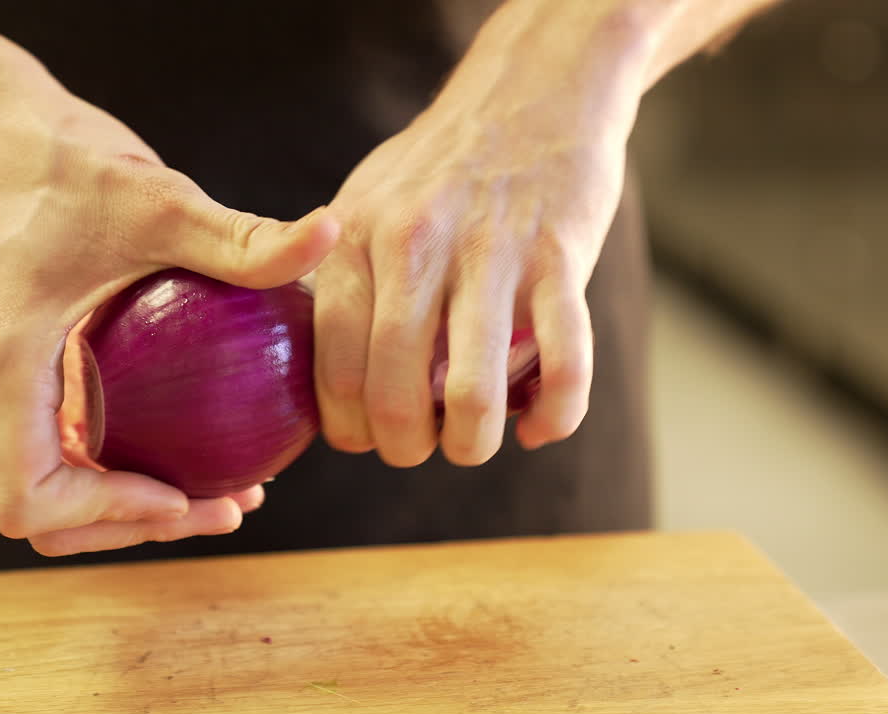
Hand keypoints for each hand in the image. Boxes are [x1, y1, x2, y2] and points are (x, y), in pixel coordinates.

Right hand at [0, 58, 337, 554]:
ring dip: (137, 507)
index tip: (183, 495)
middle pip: (49, 513)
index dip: (106, 515)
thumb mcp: (160, 198)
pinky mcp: (22, 380)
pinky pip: (69, 451)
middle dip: (138, 526)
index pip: (30, 496)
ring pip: (58, 490)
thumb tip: (332, 236)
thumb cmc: (68, 164)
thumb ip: (241, 236)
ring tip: (233, 497)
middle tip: (233, 509)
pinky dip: (126, 469)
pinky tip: (206, 449)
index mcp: (3, 364)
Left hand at [310, 6, 640, 467]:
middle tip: (425, 446)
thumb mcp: (366, 202)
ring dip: (472, 444)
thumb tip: (324, 372)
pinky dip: (554, 416)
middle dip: (408, 448)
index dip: (350, 431)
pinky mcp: (561, 256)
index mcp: (358, 242)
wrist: (534, 91)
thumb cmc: (444, 165)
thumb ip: (342, 282)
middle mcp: (417, 247)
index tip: (370, 438)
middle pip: (395, 396)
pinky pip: (563, 363)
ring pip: (472, 394)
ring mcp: (492, 252)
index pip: (335, 372)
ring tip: (477, 442)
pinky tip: (539, 427)